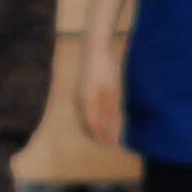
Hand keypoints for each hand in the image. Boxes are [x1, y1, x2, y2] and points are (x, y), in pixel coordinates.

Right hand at [78, 33, 126, 151]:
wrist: (95, 46)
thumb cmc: (106, 67)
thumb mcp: (113, 90)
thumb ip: (112, 111)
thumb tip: (113, 129)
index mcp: (87, 101)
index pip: (93, 126)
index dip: (102, 137)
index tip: (113, 144)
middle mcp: (79, 100)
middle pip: (86, 125)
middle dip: (98, 134)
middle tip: (112, 141)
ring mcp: (78, 94)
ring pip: (84, 117)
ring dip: (95, 126)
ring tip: (109, 131)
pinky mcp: (80, 89)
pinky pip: (85, 109)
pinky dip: (93, 116)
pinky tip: (104, 115)